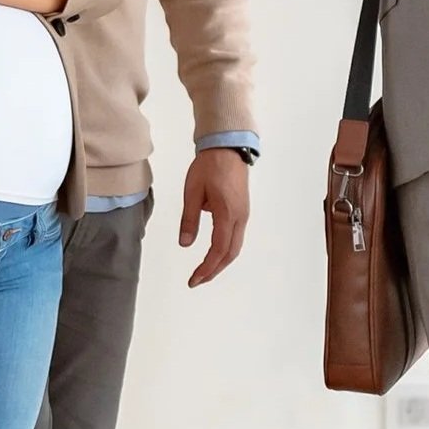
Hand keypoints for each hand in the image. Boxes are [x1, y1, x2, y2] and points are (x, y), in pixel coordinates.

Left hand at [178, 147, 250, 287]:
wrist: (227, 147)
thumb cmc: (209, 166)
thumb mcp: (192, 192)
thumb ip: (189, 220)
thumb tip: (184, 244)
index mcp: (227, 214)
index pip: (218, 250)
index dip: (206, 268)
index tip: (194, 279)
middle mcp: (240, 218)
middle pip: (230, 253)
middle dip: (214, 270)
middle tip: (196, 280)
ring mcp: (243, 214)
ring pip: (235, 247)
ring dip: (220, 262)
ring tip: (204, 271)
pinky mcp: (242, 210)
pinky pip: (235, 237)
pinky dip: (225, 250)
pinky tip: (213, 253)